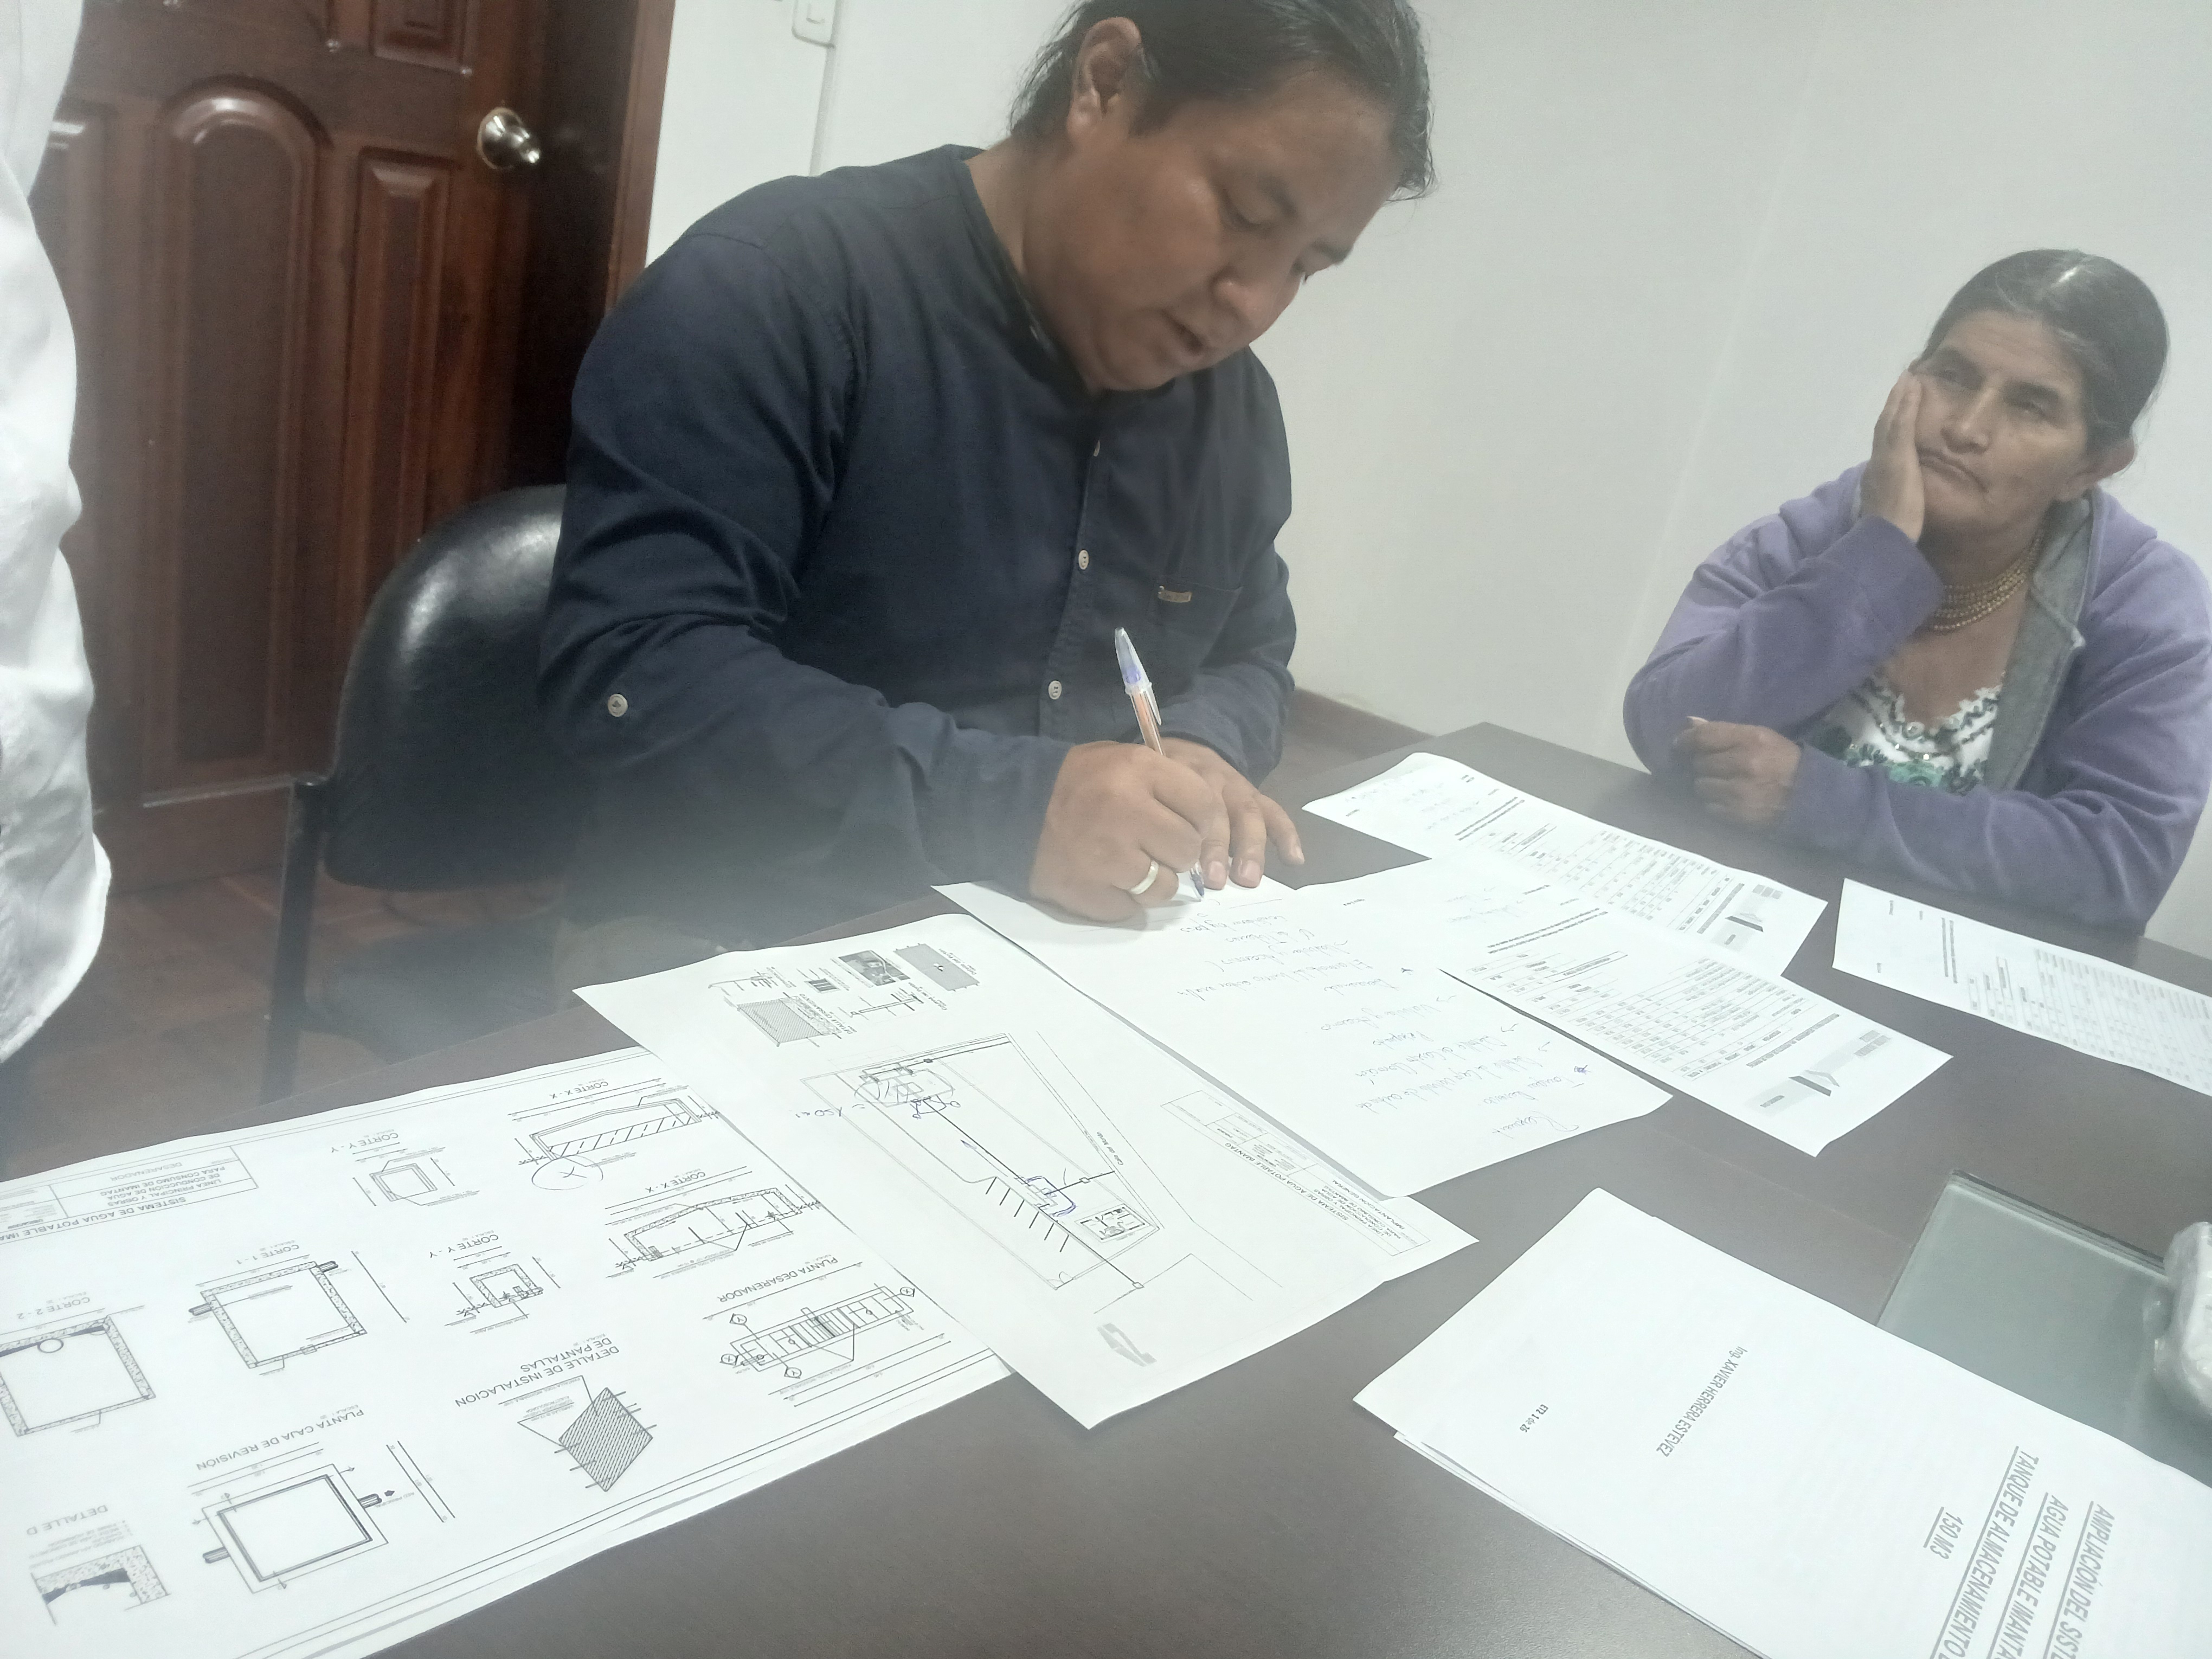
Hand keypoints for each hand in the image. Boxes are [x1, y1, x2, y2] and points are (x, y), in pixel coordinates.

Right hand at [1029, 742, 1228, 920]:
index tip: (1189, 825)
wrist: (1012, 807)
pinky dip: (1125, 900)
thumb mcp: (1122, 761)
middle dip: (1178, 852)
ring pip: (1165, 887)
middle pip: (1187, 849)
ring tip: (1132, 866)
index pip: (1204, 805)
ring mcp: (1108, 857)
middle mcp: (1127, 812)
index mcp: (1138, 771)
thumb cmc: (1076, 783)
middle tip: (1156, 846)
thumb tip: (1208, 825)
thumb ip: (1166, 783)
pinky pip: (1132, 909)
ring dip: (1155, 881)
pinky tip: (1108, 880)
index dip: (1203, 820)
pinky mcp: (1090, 892)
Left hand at [1161, 737, 1304, 887]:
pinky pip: (1274, 811)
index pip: (1183, 806)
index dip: (1187, 836)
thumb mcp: (1148, 786)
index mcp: (1177, 778)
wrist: (1188, 747)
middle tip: (1215, 880)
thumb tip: (1154, 865)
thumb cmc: (1161, 781)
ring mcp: (1235, 785)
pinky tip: (1295, 859)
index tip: (1185, 867)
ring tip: (1248, 878)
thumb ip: (1152, 815)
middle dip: (1217, 848)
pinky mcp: (1254, 793)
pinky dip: (1286, 834)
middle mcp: (1208, 779)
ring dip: (1250, 847)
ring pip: (1246, 813)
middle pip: (1216, 812)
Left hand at [1673, 719, 1800, 829]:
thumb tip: (1688, 723)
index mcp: (1751, 739)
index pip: (1703, 737)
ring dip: (1706, 784)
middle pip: (1699, 763)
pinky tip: (1727, 799)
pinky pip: (1709, 807)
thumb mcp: (1760, 737)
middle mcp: (1744, 764)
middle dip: (1700, 764)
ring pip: (1700, 786)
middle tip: (1712, 767)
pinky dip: (1713, 803)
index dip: (1684, 741)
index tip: (1679, 746)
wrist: (1810, 796)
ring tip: (1722, 783)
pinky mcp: (1739, 815)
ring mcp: (1741, 791)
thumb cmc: (1782, 761)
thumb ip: (1723, 731)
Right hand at [1862, 368, 1925, 541]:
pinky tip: (1913, 386)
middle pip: (1884, 425)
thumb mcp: (1893, 512)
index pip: (1884, 442)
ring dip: (1898, 396)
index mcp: (1877, 474)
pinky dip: (1906, 403)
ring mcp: (1886, 456)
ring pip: (1891, 419)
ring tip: (1908, 376)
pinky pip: (1902, 424)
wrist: (1885, 537)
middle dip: (1892, 403)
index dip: (1889, 422)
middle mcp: (1877, 461)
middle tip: (1902, 379)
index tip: (1897, 405)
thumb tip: (1900, 498)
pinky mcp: (1898, 455)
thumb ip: (1896, 501)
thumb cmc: (1891, 532)